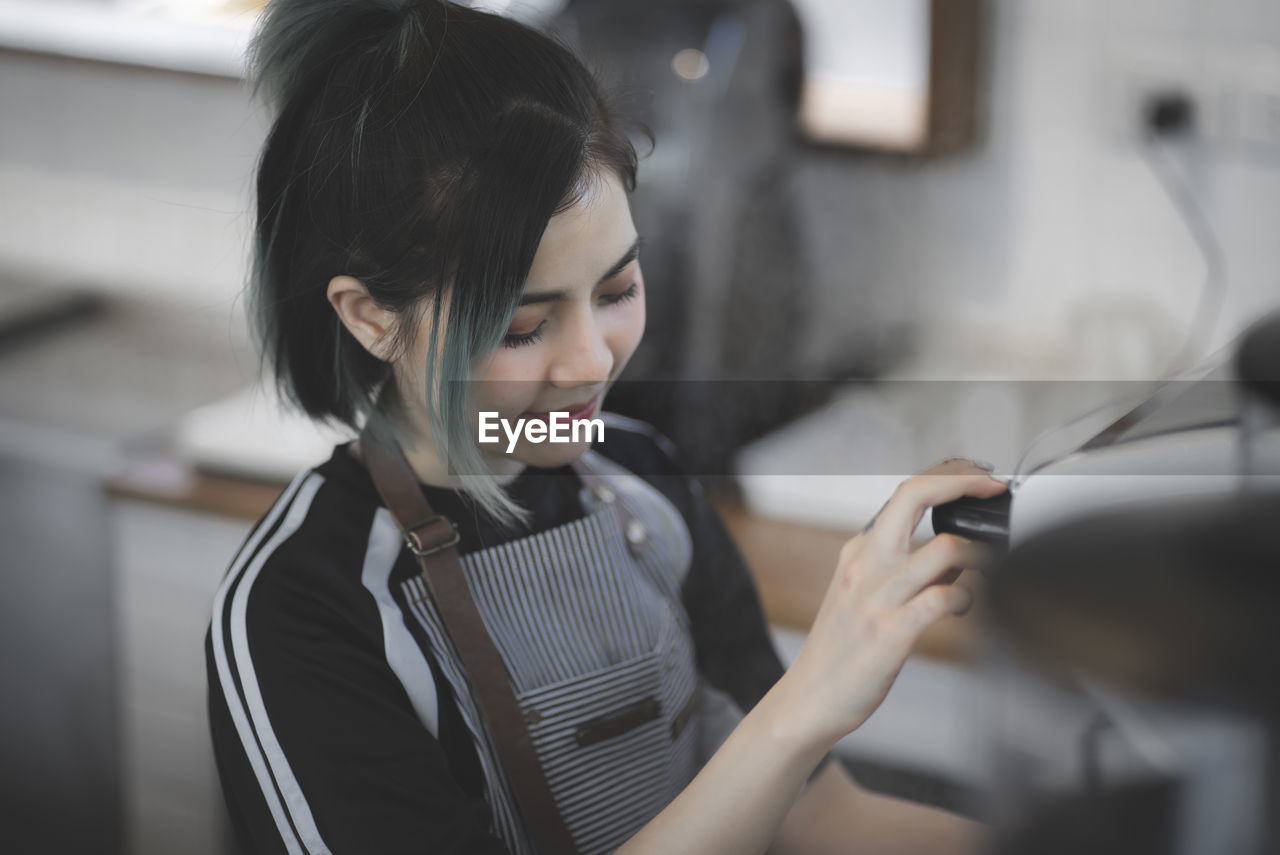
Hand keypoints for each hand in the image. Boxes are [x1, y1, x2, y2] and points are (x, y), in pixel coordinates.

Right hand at [776, 459, 1005, 750]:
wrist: (808, 699)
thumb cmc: (840, 653)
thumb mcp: (862, 596)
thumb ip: (905, 571)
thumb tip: (958, 556)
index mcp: (858, 553)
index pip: (905, 492)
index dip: (950, 476)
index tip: (980, 477)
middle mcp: (865, 565)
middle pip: (913, 496)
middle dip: (964, 484)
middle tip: (994, 489)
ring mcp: (876, 596)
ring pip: (943, 549)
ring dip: (979, 554)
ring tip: (987, 568)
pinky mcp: (890, 631)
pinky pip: (943, 599)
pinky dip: (966, 598)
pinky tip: (964, 606)